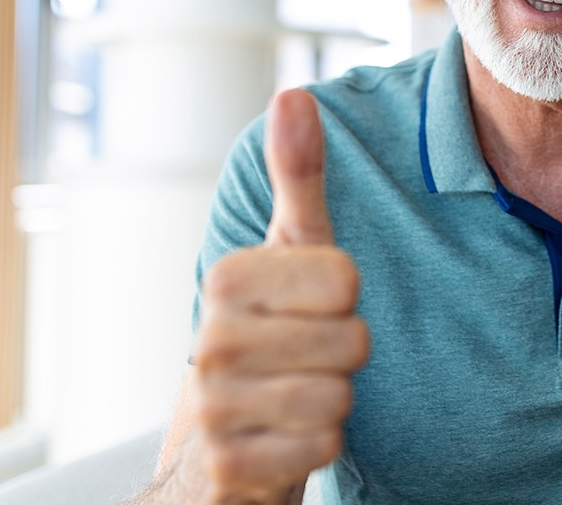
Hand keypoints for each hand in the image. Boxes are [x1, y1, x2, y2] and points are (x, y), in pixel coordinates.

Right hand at [192, 89, 370, 502]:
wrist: (222, 437)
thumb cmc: (272, 328)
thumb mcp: (291, 249)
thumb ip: (298, 177)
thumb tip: (294, 94)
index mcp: (227, 279)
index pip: (346, 280)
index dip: (345, 297)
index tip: (310, 305)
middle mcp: (209, 341)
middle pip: (352, 341)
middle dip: (344, 352)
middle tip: (305, 354)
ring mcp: (213, 409)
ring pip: (341, 399)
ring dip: (333, 401)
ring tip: (295, 392)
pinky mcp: (228, 468)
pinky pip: (323, 449)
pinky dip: (317, 446)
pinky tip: (283, 436)